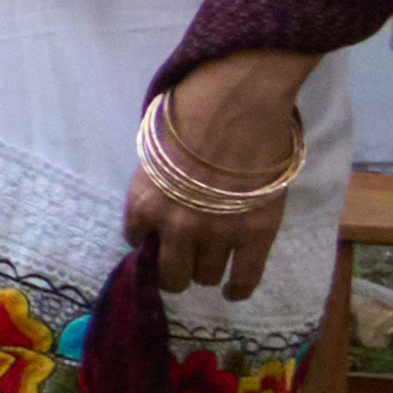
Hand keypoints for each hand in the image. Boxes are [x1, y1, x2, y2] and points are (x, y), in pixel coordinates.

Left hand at [134, 47, 315, 301]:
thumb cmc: (191, 115)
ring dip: (206, 270)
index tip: (158, 240)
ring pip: (205, 276)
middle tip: (184, 263)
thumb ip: (154, 188)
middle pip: (171, 273)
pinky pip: (244, 278)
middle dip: (175, 270)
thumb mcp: (153, 154)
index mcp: (143, 202)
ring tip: (212, 263)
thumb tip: (157, 211)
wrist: (237, 102)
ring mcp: (217, 233)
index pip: (136, 241)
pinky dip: (238, 288)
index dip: (149, 242)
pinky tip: (233, 290)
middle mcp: (175, 226)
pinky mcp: (256, 234)